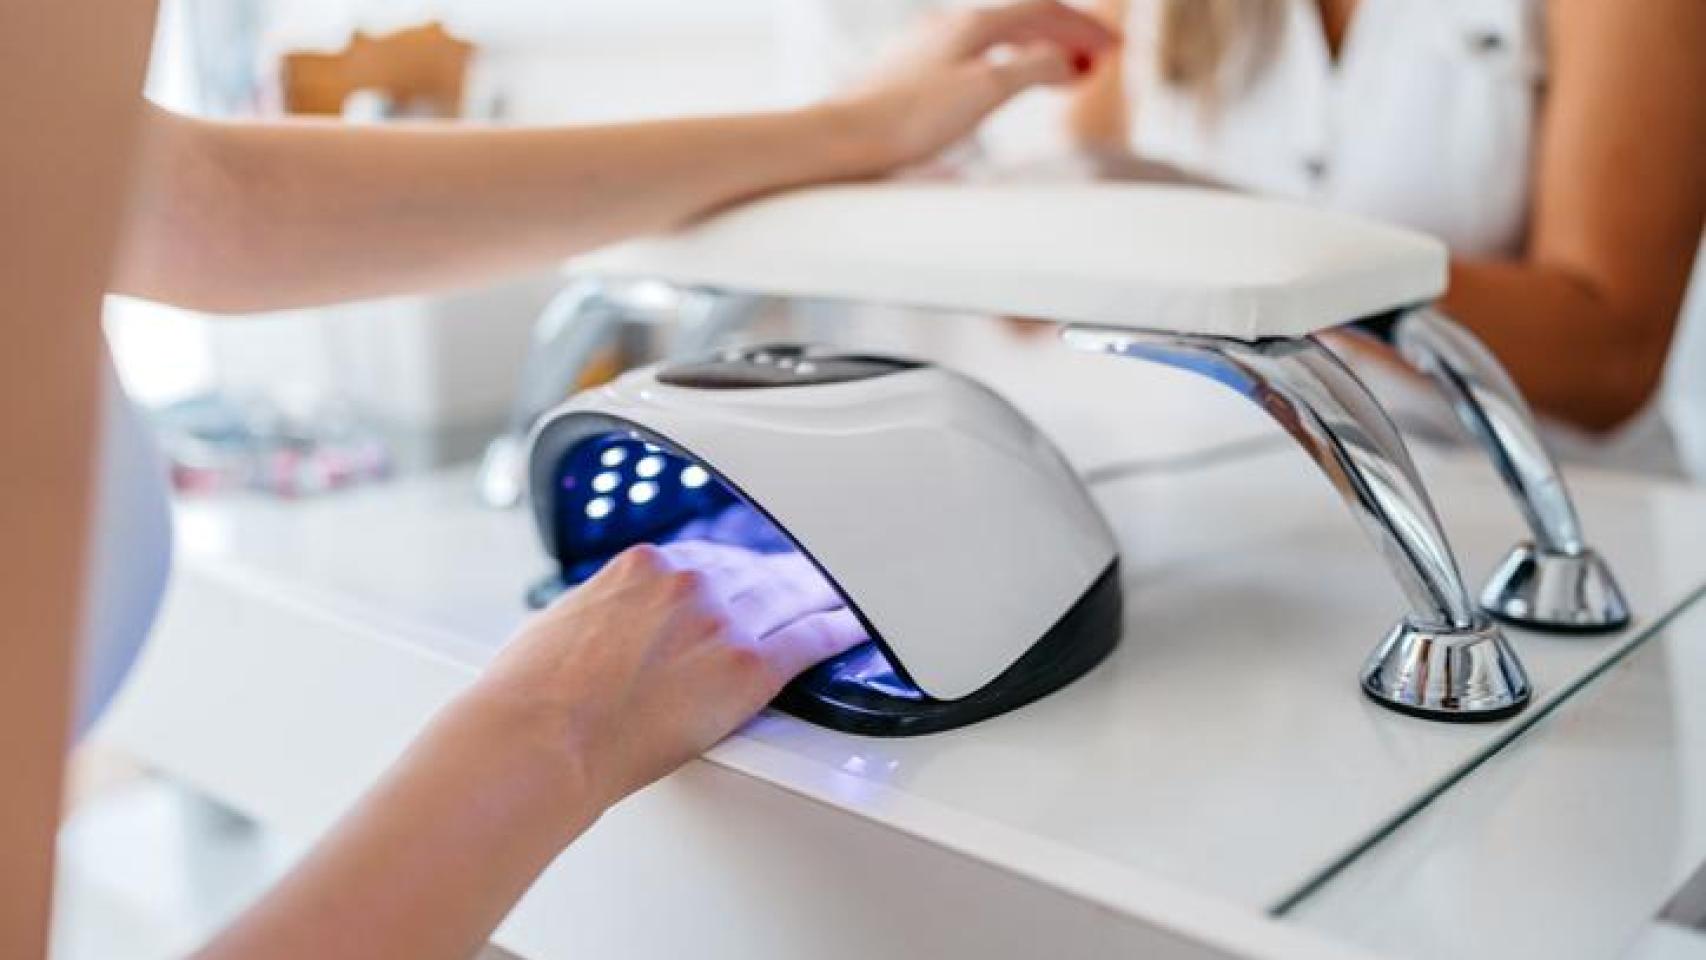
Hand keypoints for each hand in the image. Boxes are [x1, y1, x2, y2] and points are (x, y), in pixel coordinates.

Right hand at [470, 542, 865, 815]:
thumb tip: (603, 626)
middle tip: (805, 587)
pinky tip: (855, 630)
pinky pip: (809, 640)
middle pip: (754, 576)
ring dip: (815, 601)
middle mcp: (688, 582)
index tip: (745, 583)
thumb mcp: (558, 623)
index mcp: (642, 565)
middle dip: (778, 584)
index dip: (733, 576)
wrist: (543, 735)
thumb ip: (600, 612)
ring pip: (788, 601)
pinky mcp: (747, 666)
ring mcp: (722, 620)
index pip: (707, 560)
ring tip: (840, 601)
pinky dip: (837, 632)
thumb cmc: (532, 696)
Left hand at [833, 0, 1120, 171]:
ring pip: (997, 39)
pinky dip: (1005, 66)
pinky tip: (1002, 86)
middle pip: (1022, 20)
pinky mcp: (910, 74)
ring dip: (1036, 52)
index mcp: (973, 24)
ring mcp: (927, 48)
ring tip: (1061, 76)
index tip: (1114, 50)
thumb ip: (1034, 68)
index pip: (1043, 11)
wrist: (843, 138)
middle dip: (1065, 37)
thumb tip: (1065, 60)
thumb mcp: (987, 90)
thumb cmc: (909, 118)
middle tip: (1097, 62)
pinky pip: (973, 58)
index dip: (1084, 28)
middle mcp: (949, 27)